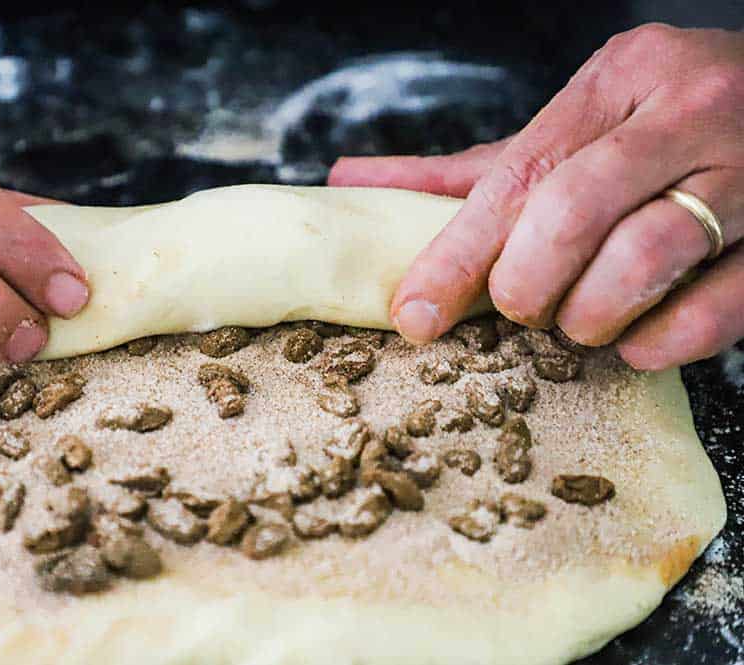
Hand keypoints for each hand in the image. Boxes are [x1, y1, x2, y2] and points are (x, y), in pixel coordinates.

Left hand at [330, 24, 743, 369]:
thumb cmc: (664, 125)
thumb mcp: (574, 126)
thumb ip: (472, 167)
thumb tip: (353, 183)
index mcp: (625, 76)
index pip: (518, 176)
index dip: (456, 255)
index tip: (415, 313)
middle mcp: (690, 114)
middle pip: (570, 214)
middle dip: (523, 285)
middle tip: (518, 307)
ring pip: (641, 262)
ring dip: (588, 316)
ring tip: (579, 320)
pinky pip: (710, 315)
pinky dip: (655, 345)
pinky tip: (636, 338)